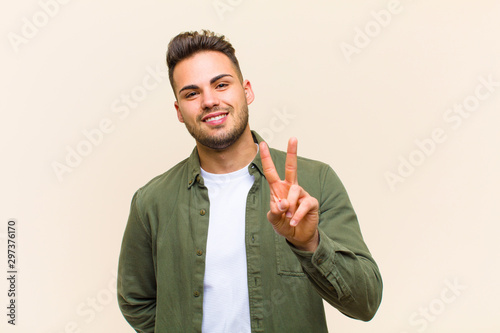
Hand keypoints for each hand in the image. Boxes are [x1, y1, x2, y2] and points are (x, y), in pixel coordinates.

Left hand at [259, 137, 318, 251]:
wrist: (298, 236)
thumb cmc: (284, 224)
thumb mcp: (274, 219)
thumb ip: (275, 211)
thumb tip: (283, 203)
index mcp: (278, 189)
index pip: (271, 171)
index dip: (266, 158)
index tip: (262, 144)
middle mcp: (290, 188)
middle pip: (292, 167)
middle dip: (292, 152)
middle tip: (293, 138)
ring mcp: (302, 194)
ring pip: (294, 191)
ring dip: (289, 206)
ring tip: (288, 217)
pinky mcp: (311, 202)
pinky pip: (304, 204)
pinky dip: (297, 215)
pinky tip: (294, 221)